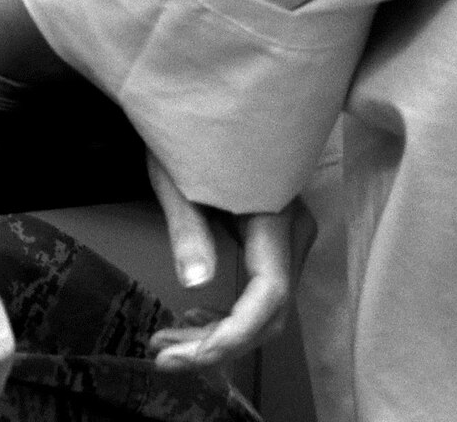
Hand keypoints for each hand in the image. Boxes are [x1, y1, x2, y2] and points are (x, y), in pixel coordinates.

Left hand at [144, 152, 300, 369]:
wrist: (201, 100)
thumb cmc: (184, 131)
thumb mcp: (175, 176)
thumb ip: (188, 229)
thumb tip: (195, 284)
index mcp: (274, 214)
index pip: (268, 295)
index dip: (231, 335)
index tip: (184, 356)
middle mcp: (294, 231)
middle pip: (267, 313)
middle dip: (216, 344)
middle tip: (162, 355)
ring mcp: (291, 238)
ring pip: (263, 310)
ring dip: (217, 334)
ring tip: (166, 341)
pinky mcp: (277, 242)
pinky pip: (260, 293)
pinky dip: (226, 315)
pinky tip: (192, 319)